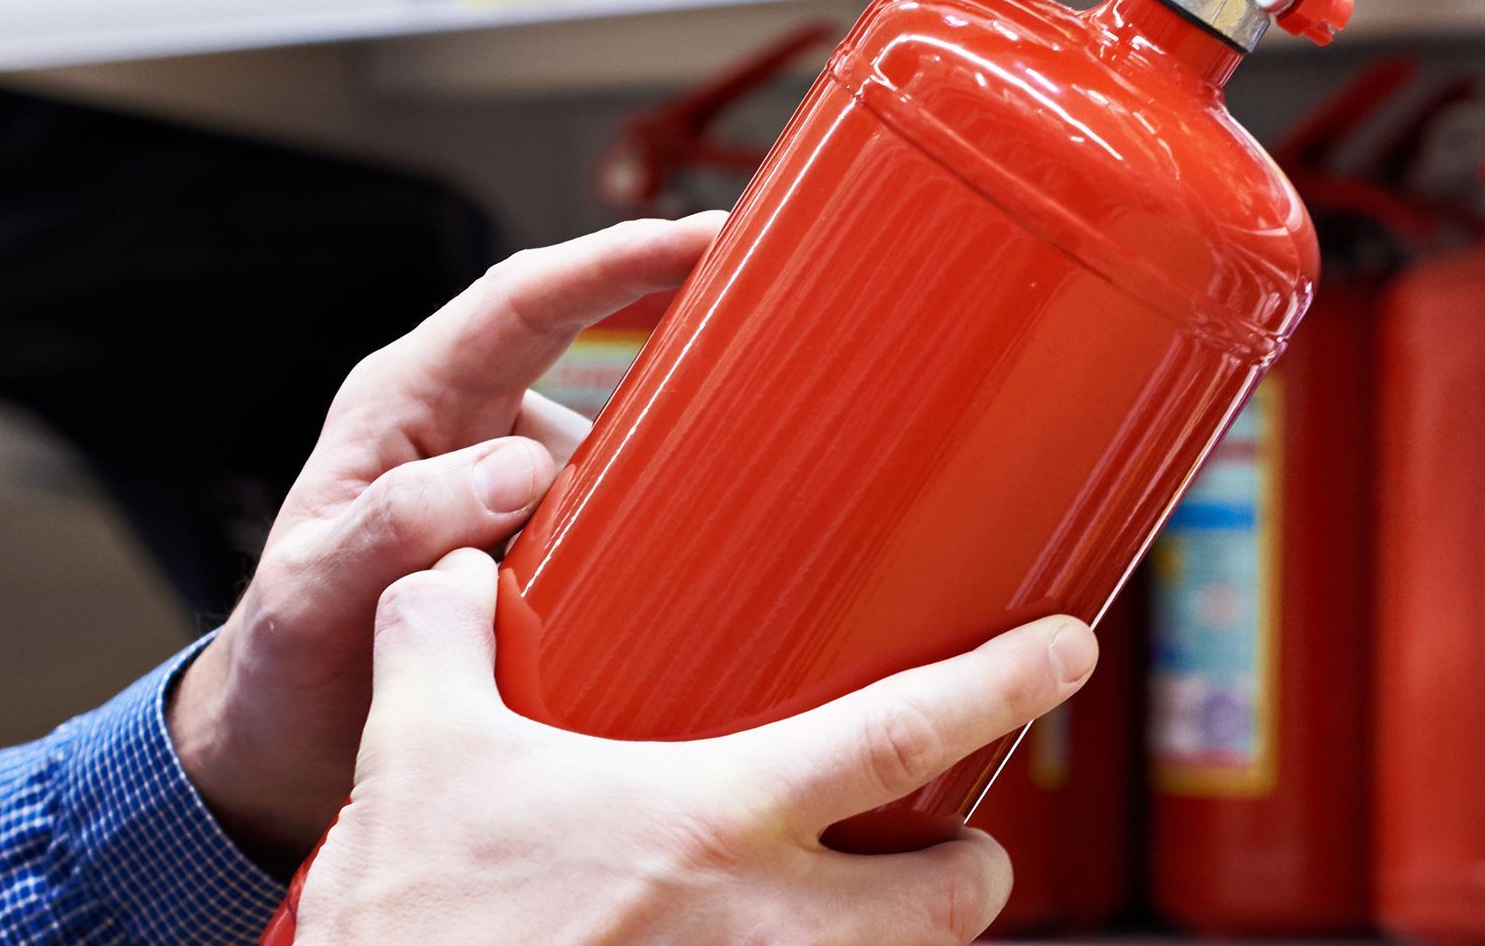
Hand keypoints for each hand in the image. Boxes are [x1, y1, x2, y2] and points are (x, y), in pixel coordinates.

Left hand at [168, 214, 726, 870]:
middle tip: (769, 331)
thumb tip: (522, 466)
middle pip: (588, 344)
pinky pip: (614, 509)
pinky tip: (670, 568)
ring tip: (678, 517)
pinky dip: (648, 529)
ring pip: (612, 441)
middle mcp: (464, 420)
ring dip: (657, 469)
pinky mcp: (540, 532)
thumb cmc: (284, 661)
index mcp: (405, 400)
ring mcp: (508, 476)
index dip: (612, 260)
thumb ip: (402, 522)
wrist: (286, 746)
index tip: (698, 237)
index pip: (522, 302)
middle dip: (673, 322)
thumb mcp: (315, 594)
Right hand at [294, 547, 1099, 944]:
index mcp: (713, 821)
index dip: (1006, 681)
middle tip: (957, 837)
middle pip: (952, 899)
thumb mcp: (417, 755)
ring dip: (901, 940)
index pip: (903, 733)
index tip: (1069, 645)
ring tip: (860, 903)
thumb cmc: (414, 927)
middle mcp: (764, 928)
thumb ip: (443, 639)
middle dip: (976, 867)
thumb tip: (455, 574)